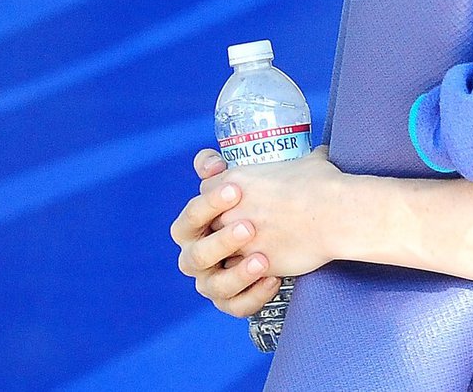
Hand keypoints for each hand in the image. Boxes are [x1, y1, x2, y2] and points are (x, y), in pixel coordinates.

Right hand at [171, 150, 282, 317]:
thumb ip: (215, 168)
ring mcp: (211, 283)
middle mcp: (194, 258)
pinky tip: (274, 278)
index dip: (209, 204)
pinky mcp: (231, 302)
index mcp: (190, 229)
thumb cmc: (251, 202)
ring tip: (264, 259)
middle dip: (221, 243)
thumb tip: (210, 164)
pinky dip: (253, 296)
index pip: (190, 217)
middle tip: (249, 227)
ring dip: (238, 274)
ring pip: (215, 287)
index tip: (236, 189)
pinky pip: (236, 307)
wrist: (283, 229)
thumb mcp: (235, 179)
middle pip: (197, 257)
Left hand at [206, 145, 345, 278]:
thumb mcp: (308, 160)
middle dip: (218, 228)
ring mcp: (239, 241)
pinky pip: (236, 276)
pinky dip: (245, 278)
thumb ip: (303, 160)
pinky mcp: (254, 266)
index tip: (230, 203)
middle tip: (237, 232)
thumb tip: (318, 156)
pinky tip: (263, 273)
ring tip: (249, 254)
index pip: (205, 190)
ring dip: (228, 254)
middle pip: (203, 223)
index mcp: (234, 180)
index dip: (215, 198)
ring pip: (214, 254)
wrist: (335, 214)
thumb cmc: (323, 184)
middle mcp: (229, 210)